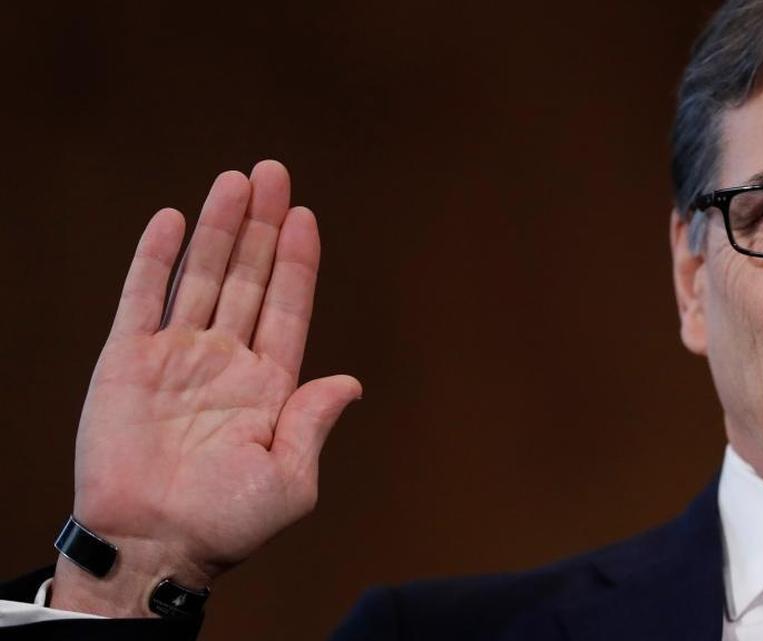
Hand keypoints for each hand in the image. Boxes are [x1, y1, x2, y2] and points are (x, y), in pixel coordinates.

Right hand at [51, 161, 361, 616]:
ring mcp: (176, 357)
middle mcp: (225, 361)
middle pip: (249, 278)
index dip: (297, 261)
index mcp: (268, 386)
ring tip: (235, 180)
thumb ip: (313, 422)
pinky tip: (173, 220)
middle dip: (262, 226)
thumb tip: (350, 382)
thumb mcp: (291, 480)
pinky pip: (143, 298)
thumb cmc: (226, 523)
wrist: (152, 545)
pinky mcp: (127, 361)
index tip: (305, 217)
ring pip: (202, 276)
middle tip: (273, 172)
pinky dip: (155, 259)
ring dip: (219, 228)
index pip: (288, 307)